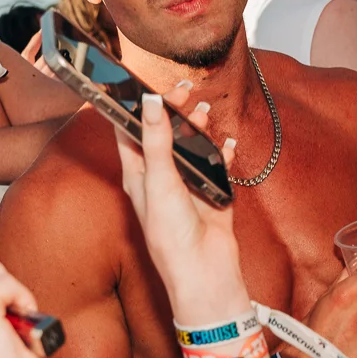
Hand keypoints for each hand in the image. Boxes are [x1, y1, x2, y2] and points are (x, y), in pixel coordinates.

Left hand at [114, 91, 251, 324]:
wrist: (205, 275)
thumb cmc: (171, 237)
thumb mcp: (159, 181)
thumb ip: (156, 139)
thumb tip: (149, 101)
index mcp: (138, 176)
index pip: (128, 133)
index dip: (131, 107)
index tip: (139, 82)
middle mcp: (160, 179)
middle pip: (163, 135)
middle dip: (172, 111)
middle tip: (184, 89)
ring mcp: (187, 187)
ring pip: (191, 147)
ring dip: (197, 127)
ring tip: (204, 110)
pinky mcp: (212, 196)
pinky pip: (217, 167)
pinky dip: (223, 153)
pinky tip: (228, 143)